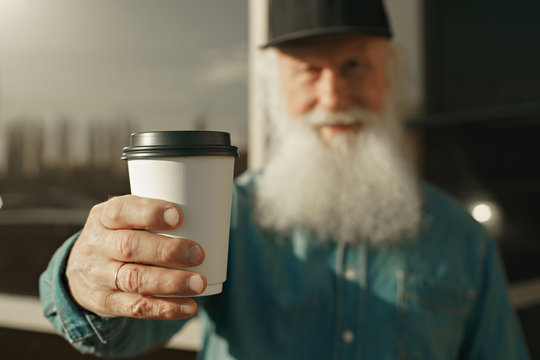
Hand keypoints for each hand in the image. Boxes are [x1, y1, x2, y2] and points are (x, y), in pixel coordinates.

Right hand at [65, 195, 205, 319]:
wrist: (78, 272)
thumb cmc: (119, 236)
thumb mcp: (123, 219)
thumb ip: (153, 215)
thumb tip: (208, 214)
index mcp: (103, 217)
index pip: (121, 211)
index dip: (149, 213)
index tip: (179, 216)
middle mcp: (96, 245)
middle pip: (129, 247)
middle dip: (167, 251)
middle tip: (199, 254)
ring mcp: (98, 276)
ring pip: (134, 280)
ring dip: (170, 282)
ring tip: (199, 283)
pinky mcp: (105, 303)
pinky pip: (135, 308)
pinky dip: (165, 309)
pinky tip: (189, 306)